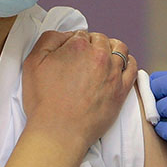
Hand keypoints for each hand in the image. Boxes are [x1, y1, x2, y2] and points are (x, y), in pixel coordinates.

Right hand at [22, 31, 137, 150]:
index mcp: (78, 46)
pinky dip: (128, 62)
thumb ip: (49, 39)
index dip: (74, 42)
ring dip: (111, 49)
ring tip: (103, 58)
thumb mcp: (33, 62)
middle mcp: (99, 55)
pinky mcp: (122, 89)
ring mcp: (113, 72)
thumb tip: (65, 35)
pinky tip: (120, 66)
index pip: (80, 34)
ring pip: (119, 49)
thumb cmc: (44, 100)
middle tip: (83, 59)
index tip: (71, 54)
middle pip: (100, 39)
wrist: (59, 131)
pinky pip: (133, 67)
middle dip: (92, 45)